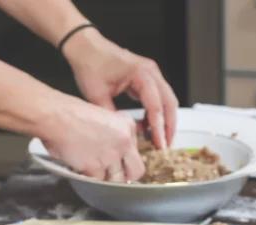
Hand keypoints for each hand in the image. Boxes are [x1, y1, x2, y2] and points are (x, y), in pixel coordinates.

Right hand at [41, 96, 144, 182]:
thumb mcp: (102, 116)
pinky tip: (81, 168)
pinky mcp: (96, 166)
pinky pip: (97, 182)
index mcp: (127, 125)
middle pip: (136, 170)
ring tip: (94, 171)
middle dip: (126, 176)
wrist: (54, 116)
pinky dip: (89, 178)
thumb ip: (112, 134)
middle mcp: (124, 141)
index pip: (136, 151)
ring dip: (106, 179)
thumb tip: (112, 150)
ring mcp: (111, 155)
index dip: (125, 158)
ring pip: (117, 180)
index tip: (118, 161)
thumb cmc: (70, 113)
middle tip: (115, 176)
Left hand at [63, 29, 178, 150]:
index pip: (156, 106)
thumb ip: (112, 116)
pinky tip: (148, 126)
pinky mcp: (146, 77)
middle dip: (169, 126)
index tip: (160, 144)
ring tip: (159, 139)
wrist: (85, 47)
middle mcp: (151, 72)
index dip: (159, 128)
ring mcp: (150, 73)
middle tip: (165, 146)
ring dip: (165, 120)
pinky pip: (158, 97)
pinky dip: (156, 112)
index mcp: (141, 74)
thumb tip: (122, 134)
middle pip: (169, 103)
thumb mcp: (97, 95)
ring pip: (166, 100)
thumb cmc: (90, 64)